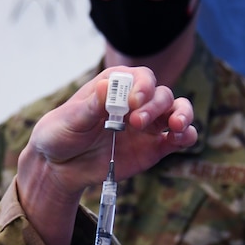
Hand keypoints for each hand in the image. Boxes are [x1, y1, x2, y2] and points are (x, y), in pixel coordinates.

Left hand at [16, 65, 196, 244]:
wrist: (59, 166)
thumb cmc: (60, 135)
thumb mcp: (70, 120)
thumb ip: (90, 106)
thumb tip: (107, 86)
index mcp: (115, 87)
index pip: (140, 78)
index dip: (142, 87)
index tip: (133, 102)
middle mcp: (136, 102)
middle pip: (161, 94)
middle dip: (154, 106)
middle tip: (136, 122)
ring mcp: (147, 124)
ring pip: (176, 111)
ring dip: (182, 115)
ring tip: (176, 126)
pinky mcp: (154, 147)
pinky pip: (177, 139)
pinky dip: (185, 136)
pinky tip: (181, 139)